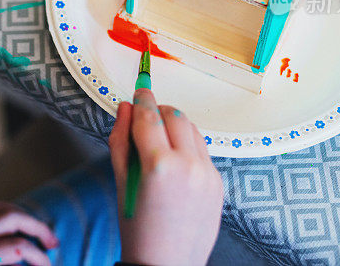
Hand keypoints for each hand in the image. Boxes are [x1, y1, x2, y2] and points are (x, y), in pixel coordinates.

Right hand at [109, 88, 223, 265]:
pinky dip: (188, 145)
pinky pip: (203, 150)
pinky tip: (174, 159)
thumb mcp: (120, 182)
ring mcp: (208, 174)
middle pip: (176, 115)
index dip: (142, 99)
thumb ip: (121, 140)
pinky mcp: (218, 183)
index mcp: (160, 166)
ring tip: (158, 139)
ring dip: (176, 125)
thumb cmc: (138, 230)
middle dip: (159, 110)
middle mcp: (189, 166)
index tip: (139, 91)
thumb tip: (126, 108)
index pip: (150, 116)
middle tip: (145, 115)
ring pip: (193, 129)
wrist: (165, 265)